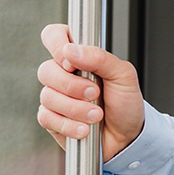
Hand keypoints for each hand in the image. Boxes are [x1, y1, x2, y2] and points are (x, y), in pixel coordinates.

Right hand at [36, 24, 144, 160]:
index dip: (56, 44)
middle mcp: (64, 74)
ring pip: (48, 96)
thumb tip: (70, 50)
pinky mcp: (52, 119)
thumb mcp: (123, 76)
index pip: (54, 35)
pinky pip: (47, 118)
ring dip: (76, 109)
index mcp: (80, 56)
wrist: (128, 139)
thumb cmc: (125, 104)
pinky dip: (69, 125)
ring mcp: (56, 97)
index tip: (71, 62)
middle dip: (72, 86)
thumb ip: (99, 57)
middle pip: (46, 70)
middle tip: (95, 93)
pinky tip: (85, 128)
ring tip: (97, 114)